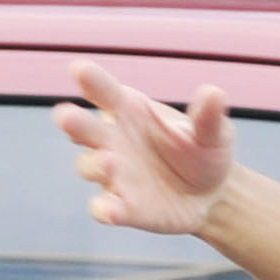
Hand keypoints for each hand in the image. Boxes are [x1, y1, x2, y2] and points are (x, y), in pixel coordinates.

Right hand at [53, 58, 236, 235]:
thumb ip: (208, 116)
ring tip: (109, 161)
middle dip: (74, 123)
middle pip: (84, 128)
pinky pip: (104, 208)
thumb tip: (214, 93)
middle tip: (65, 115)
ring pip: (90, 166)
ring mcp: (114, 175)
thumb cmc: (205, 151)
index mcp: (131, 111)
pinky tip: (110, 210)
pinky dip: (104, 209)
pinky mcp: (122, 207)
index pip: (105, 92)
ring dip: (95, 164)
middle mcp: (114, 140)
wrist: (213, 194)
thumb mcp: (214, 132)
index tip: (78, 68)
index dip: (91, 80)